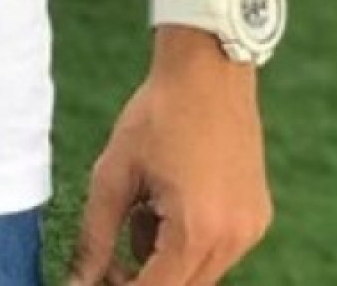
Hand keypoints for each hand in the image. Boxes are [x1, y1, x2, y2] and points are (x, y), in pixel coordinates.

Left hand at [66, 32, 271, 284]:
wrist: (208, 70)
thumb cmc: (157, 115)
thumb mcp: (114, 172)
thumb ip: (96, 236)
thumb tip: (78, 282)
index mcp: (196, 230)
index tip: (96, 278)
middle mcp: (232, 239)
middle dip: (142, 277)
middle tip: (111, 252)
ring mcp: (251, 231)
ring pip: (200, 273)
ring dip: (166, 258)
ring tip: (145, 206)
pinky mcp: (258, 218)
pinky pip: (219, 251)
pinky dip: (191, 240)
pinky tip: (172, 197)